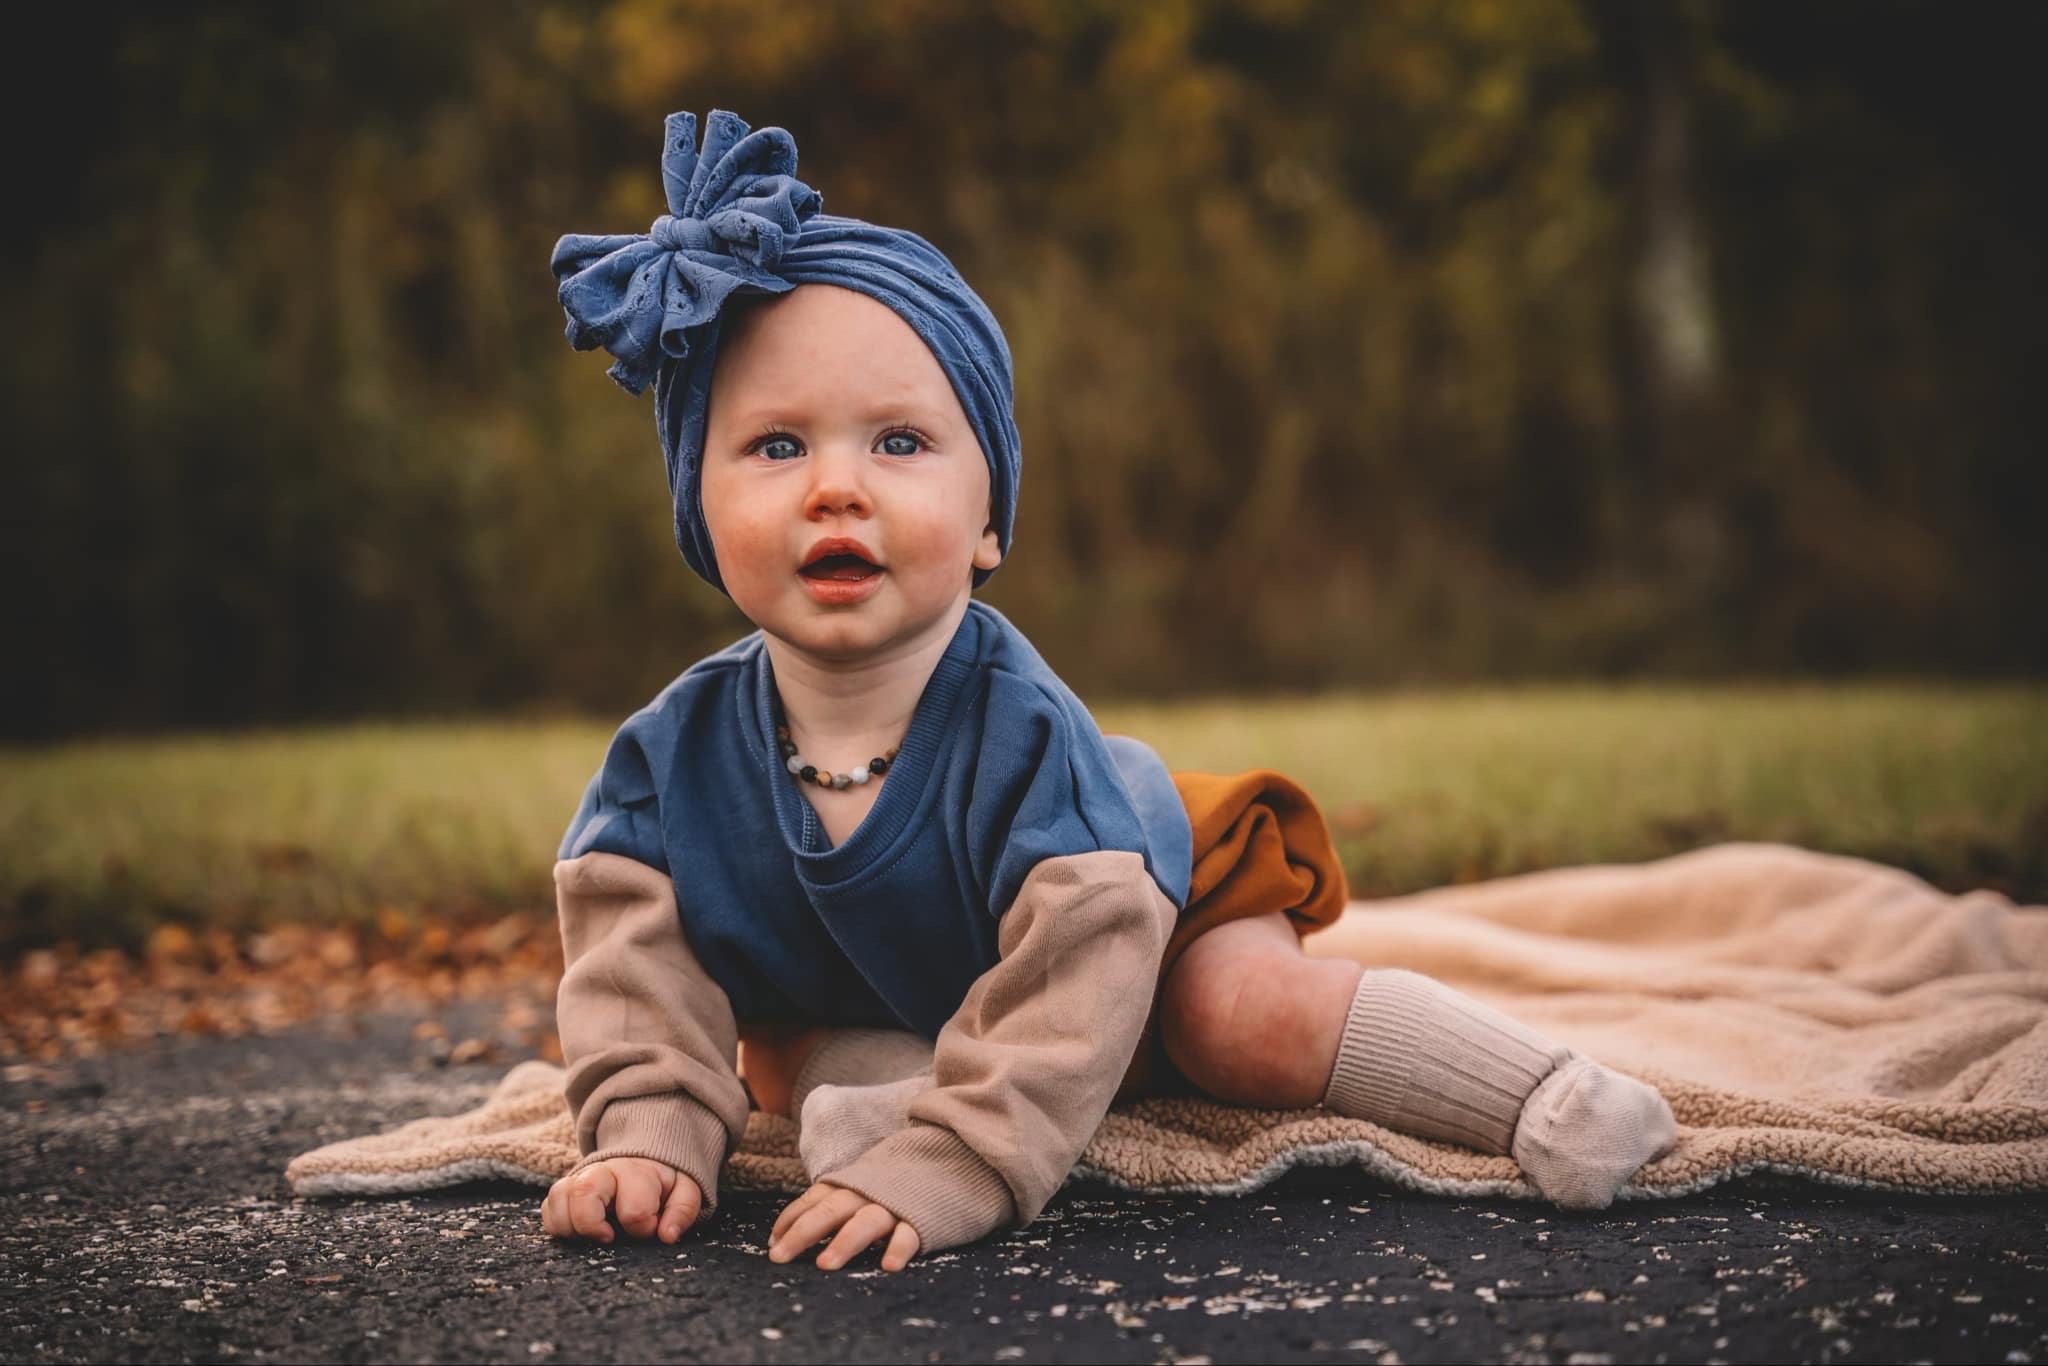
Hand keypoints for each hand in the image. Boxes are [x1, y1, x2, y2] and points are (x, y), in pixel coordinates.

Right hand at [540, 1157, 701, 1244]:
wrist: (644, 1159)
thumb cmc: (664, 1184)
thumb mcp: (684, 1191)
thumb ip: (682, 1211)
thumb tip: (667, 1236)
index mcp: (638, 1172)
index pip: (633, 1208)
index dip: (642, 1227)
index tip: (648, 1230)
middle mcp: (604, 1171)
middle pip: (584, 1192)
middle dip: (592, 1225)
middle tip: (609, 1239)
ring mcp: (580, 1178)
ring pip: (559, 1197)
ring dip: (571, 1226)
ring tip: (591, 1238)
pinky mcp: (565, 1190)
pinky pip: (548, 1206)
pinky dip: (557, 1225)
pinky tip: (578, 1233)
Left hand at [768, 1181, 920, 1271]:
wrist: (951, 1158)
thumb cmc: (897, 1183)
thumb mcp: (862, 1184)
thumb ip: (833, 1202)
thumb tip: (788, 1233)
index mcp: (851, 1185)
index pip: (814, 1200)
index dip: (790, 1220)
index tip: (771, 1244)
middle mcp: (868, 1194)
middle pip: (831, 1211)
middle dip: (802, 1234)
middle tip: (779, 1258)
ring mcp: (896, 1206)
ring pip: (866, 1222)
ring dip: (845, 1242)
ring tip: (825, 1265)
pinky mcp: (924, 1219)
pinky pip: (910, 1234)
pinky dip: (899, 1248)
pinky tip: (888, 1266)